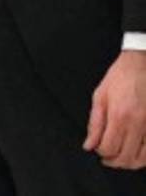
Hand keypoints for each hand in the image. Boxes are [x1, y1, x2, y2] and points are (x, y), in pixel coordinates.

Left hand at [84, 50, 145, 168]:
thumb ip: (94, 124)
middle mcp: (138, 124)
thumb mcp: (100, 97)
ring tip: (120, 158)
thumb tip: (89, 145)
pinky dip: (144, 157)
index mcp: (119, 116)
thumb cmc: (120, 78)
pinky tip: (136, 154)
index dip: (100, 152)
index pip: (109, 147)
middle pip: (126, 157)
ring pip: (142, 158)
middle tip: (107, 158)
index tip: (97, 149)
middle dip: (113, 161)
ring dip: (129, 162)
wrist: (141, 65)